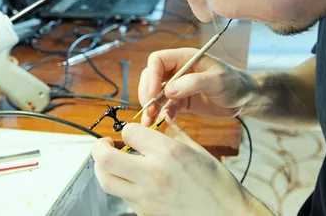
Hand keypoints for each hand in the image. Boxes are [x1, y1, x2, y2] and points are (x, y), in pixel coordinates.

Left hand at [92, 116, 269, 215]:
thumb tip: (160, 118)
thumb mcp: (196, 150)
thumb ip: (173, 132)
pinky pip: (121, 195)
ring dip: (103, 168)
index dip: (128, 129)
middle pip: (105, 159)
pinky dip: (119, 184)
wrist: (226, 215)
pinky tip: (131, 179)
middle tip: (105, 144)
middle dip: (99, 147)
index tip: (133, 132)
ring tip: (112, 161)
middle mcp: (153, 174)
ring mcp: (146, 197)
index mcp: (168, 153)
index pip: (129, 133)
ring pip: (106, 180)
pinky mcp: (145, 212)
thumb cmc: (217, 183)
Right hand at [139, 48, 257, 125]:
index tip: (154, 94)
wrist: (244, 98)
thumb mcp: (217, 81)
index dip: (152, 76)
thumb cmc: (234, 83)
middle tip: (148, 109)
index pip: (158, 60)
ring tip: (148, 122)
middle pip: (151, 77)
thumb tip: (169, 90)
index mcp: (185, 58)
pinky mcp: (182, 102)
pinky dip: (160, 115)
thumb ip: (193, 83)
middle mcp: (178, 71)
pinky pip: (165, 107)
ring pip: (156, 94)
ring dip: (150, 107)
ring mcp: (178, 87)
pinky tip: (161, 123)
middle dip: (147, 93)